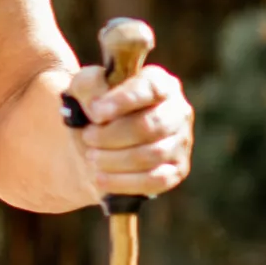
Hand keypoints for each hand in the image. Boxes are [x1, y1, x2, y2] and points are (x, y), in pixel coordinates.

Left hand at [64, 59, 194, 200]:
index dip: (122, 101)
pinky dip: (124, 182)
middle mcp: (177, 110)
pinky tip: (100, 178)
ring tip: (91, 157)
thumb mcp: (84, 87)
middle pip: (149, 126)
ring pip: (152, 155)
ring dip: (114, 159)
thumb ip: (90, 86)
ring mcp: (181, 142)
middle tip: (88, 138)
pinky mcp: (176, 170)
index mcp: (159, 83)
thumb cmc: (93, 107)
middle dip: (111, 135)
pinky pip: (156, 180)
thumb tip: (98, 108)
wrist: (94, 141)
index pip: (149, 89)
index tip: (95, 113)